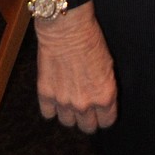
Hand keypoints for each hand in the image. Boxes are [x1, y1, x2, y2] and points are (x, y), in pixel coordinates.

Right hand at [34, 8, 117, 132]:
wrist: (67, 27)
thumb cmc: (91, 39)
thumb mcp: (109, 64)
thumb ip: (105, 87)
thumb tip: (101, 99)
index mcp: (104, 96)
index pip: (107, 121)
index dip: (104, 116)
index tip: (102, 111)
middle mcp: (84, 103)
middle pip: (87, 127)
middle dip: (88, 119)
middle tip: (86, 106)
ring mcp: (64, 101)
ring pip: (67, 122)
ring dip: (69, 113)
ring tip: (70, 98)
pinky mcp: (46, 94)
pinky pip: (48, 114)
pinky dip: (52, 107)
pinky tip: (55, 94)